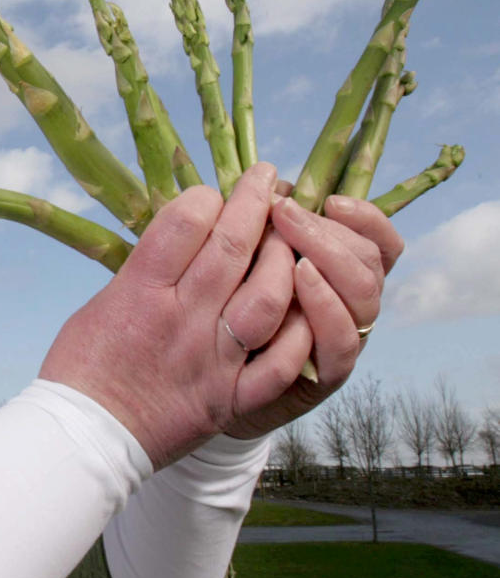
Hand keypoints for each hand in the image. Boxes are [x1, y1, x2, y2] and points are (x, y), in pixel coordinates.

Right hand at [40, 163, 295, 469]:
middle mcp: (181, 319)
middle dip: (255, 202)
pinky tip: (306, 306)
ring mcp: (211, 358)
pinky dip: (299, 332)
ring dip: (284, 258)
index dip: (207, 195)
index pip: (185, 221)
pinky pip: (280, 362)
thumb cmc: (81, 368)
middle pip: (230, 246)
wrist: (85, 440)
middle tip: (267, 178)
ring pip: (266, 295)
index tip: (216, 190)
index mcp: (140, 292)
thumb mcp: (100, 303)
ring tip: (290, 236)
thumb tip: (180, 234)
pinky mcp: (229, 396)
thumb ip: (143, 271)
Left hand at [221, 193, 403, 438]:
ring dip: (331, 262)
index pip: (378, 240)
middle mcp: (348, 307)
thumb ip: (260, 230)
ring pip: (364, 297)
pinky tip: (299, 280)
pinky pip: (341, 344)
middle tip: (285, 211)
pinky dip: (326, 308)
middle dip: (330, 231)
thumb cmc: (217, 318)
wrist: (199, 390)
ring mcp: (339, 341)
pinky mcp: (322, 376)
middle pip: (370, 262)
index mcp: (337, 275)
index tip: (330, 200)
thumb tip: (264, 186)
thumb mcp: (238, 266)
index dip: (365, 217)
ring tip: (293, 244)